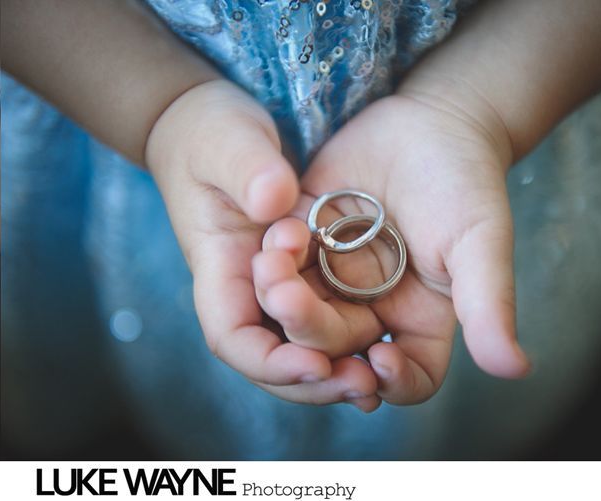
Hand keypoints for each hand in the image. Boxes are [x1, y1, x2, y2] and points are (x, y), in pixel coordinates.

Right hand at [147, 80, 378, 406]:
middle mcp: (248, 288)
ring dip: (339, 367)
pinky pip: (327, 318)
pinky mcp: (306, 273)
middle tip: (364, 384)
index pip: (233, 336)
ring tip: (383, 377)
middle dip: (314, 380)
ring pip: (303, 346)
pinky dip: (352, 341)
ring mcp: (277, 285)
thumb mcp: (225, 140)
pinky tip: (389, 351)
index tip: (316, 362)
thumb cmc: (210, 130)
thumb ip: (248, 168)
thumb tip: (276, 204)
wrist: (212, 125)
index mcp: (221, 267)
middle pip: (273, 359)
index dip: (271, 362)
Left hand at [253, 91, 530, 409]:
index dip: (393, 384)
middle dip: (309, 329)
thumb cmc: (466, 181)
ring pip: (295, 311)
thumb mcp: (479, 240)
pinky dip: (271, 257)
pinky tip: (279, 234)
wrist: (429, 120)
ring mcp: (333, 278)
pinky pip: (277, 265)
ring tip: (273, 265)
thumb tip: (515, 370)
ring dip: (279, 297)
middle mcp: (372, 308)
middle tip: (290, 298)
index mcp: (420, 320)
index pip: (409, 378)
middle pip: (334, 346)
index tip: (380, 358)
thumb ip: (489, 303)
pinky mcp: (302, 243)